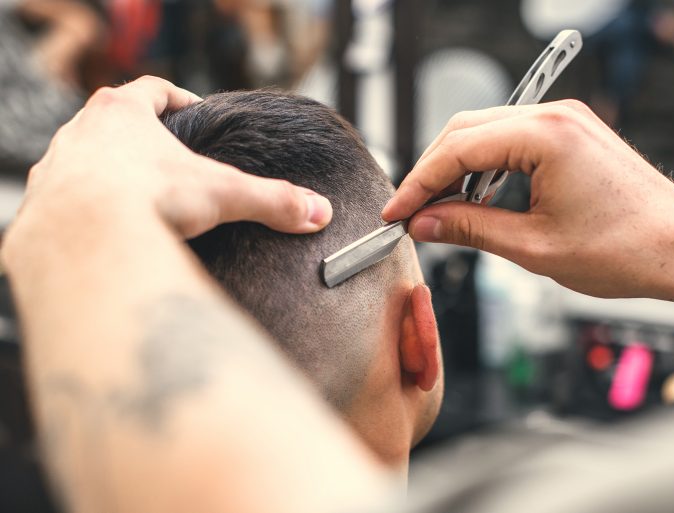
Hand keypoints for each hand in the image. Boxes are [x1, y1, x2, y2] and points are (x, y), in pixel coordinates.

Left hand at [12, 76, 331, 243]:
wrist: (82, 237)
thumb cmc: (147, 198)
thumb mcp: (221, 194)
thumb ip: (272, 200)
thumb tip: (318, 211)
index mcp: (123, 112)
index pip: (153, 89)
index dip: (176, 100)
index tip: (195, 114)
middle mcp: (81, 131)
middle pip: (112, 121)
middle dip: (139, 138)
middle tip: (167, 161)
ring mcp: (55, 167)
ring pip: (84, 159)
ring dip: (107, 172)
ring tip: (136, 198)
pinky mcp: (40, 206)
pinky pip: (64, 200)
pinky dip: (86, 209)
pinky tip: (106, 230)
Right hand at [383, 100, 673, 302]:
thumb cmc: (625, 248)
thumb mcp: (534, 246)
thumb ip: (470, 228)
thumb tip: (425, 223)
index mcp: (545, 136)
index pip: (457, 148)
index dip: (419, 182)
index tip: (397, 210)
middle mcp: (554, 116)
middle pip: (465, 131)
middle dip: (432, 171)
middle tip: (411, 211)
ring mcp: (564, 121)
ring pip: (485, 132)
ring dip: (457, 168)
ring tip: (440, 210)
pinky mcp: (570, 133)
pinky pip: (511, 139)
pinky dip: (485, 166)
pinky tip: (475, 197)